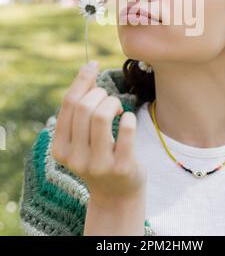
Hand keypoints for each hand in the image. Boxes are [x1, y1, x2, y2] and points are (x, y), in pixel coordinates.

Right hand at [51, 60, 146, 204]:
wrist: (117, 194)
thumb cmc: (99, 156)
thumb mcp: (81, 137)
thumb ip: (80, 108)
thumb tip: (88, 69)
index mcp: (60, 148)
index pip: (69, 104)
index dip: (82, 79)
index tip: (93, 65)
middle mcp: (75, 158)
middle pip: (84, 107)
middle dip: (100, 94)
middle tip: (108, 99)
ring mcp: (98, 164)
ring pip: (101, 115)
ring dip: (113, 103)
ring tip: (117, 109)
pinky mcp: (121, 167)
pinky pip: (126, 129)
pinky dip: (128, 118)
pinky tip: (127, 120)